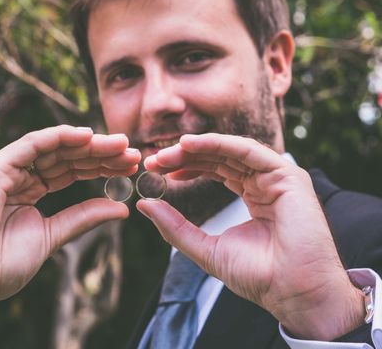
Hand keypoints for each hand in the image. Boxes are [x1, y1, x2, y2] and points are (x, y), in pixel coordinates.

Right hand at [0, 125, 138, 312]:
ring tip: (119, 144)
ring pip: (53, 147)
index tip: (129, 166)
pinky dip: (58, 137)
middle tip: (132, 151)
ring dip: (87, 143)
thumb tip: (120, 208)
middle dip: (99, 153)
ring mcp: (5, 169)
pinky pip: (31, 145)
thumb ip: (82, 218)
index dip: (100, 167)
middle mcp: (18, 175)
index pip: (70, 171)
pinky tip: (86, 136)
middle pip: (65, 157)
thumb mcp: (52, 237)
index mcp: (28, 191)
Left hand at [139, 133, 364, 340]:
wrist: (292, 292)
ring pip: (231, 149)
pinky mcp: (287, 176)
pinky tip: (190, 144)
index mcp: (253, 194)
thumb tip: (144, 205)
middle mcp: (265, 181)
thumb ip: (175, 227)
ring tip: (166, 154)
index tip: (156, 168)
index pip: (215, 169)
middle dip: (185, 155)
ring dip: (196, 148)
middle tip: (154, 160)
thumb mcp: (205, 248)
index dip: (186, 165)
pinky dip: (218, 143)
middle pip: (220, 156)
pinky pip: (247, 150)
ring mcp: (277, 177)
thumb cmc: (257, 276)